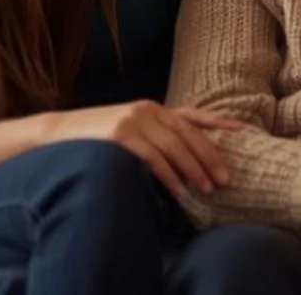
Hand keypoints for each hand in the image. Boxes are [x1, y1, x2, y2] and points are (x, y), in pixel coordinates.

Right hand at [37, 100, 240, 197]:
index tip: (243, 130)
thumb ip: (154, 135)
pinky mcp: (120, 135)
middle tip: (226, 178)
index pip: (193, 115)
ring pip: (174, 147)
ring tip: (207, 189)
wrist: (57, 133)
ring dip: (193, 170)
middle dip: (210, 157)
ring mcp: (134, 120)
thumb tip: (183, 154)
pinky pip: (152, 158)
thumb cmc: (98, 137)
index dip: (219, 123)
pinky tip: (180, 191)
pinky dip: (169, 176)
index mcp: (154, 108)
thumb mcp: (130, 129)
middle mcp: (148, 110)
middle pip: (188, 135)